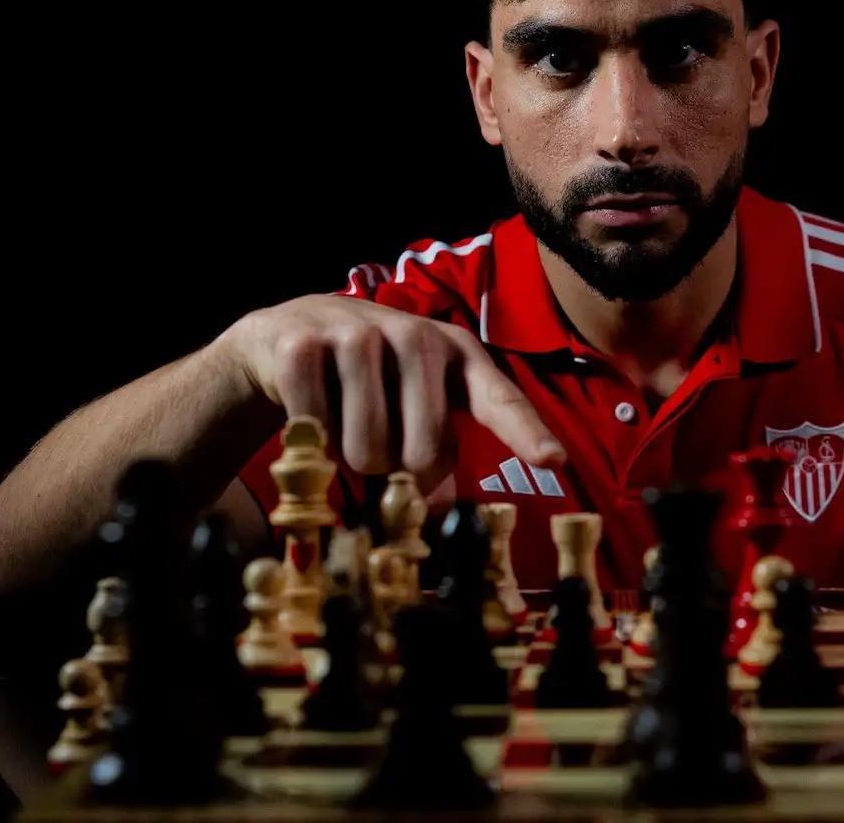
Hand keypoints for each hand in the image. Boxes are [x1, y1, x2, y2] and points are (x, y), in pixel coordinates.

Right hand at [220, 295, 565, 475]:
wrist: (290, 335)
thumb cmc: (371, 383)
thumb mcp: (415, 405)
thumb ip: (439, 452)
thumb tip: (439, 509)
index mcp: (458, 355)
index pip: (500, 399)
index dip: (527, 432)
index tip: (553, 460)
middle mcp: (417, 337)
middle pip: (423, 451)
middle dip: (399, 473)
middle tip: (382, 453)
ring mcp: (359, 334)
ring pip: (366, 448)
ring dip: (349, 458)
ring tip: (344, 425)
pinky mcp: (304, 344)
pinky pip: (314, 429)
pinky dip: (309, 439)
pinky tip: (308, 409)